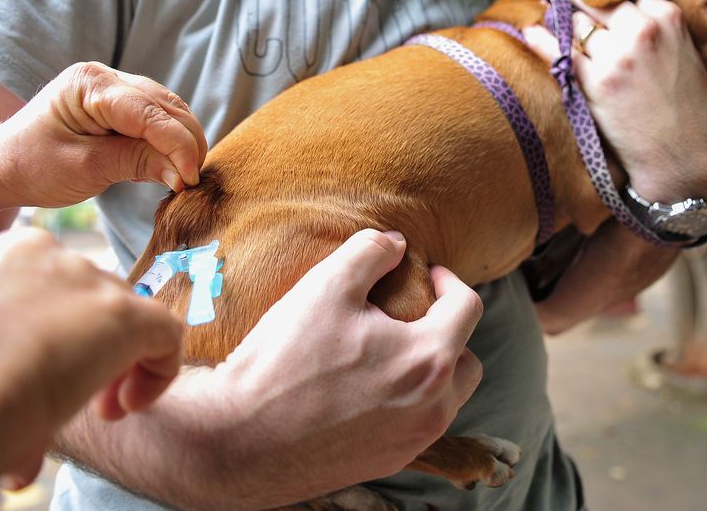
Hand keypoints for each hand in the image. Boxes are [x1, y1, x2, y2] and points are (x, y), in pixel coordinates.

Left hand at [0, 61, 207, 210]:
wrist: (1, 165)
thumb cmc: (32, 166)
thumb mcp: (85, 169)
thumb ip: (136, 163)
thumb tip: (184, 174)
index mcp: (90, 84)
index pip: (149, 112)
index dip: (177, 144)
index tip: (191, 178)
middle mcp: (105, 76)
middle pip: (165, 105)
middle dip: (186, 142)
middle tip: (193, 181)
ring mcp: (112, 86)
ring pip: (167, 109)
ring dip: (182, 140)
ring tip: (186, 175)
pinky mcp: (117, 103)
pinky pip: (156, 117)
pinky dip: (169, 140)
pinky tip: (170, 164)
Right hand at [0, 228, 182, 510]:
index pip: (32, 284)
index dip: (41, 333)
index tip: (27, 376)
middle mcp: (35, 254)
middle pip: (81, 297)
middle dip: (80, 349)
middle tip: (64, 401)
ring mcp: (81, 278)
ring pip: (121, 315)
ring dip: (114, 365)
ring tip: (97, 411)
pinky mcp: (121, 313)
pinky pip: (165, 335)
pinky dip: (157, 372)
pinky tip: (124, 408)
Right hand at [211, 229, 484, 497]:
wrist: (239, 439)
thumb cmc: (284, 360)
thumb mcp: (326, 285)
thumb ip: (370, 252)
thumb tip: (396, 243)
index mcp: (428, 359)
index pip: (467, 308)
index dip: (448, 281)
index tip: (425, 274)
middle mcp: (433, 408)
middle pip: (467, 360)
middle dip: (447, 332)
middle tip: (411, 315)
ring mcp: (412, 442)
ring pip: (445, 398)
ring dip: (429, 370)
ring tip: (388, 351)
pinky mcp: (387, 464)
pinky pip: (415, 426)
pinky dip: (405, 402)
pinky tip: (365, 388)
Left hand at [524, 0, 706, 200]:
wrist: (687, 155)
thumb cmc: (688, 108)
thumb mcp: (683, 54)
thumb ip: (656, 30)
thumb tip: (617, 11)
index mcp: (668, 18)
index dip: (610, 0)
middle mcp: (641, 31)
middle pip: (598, 4)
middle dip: (580, 1)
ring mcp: (616, 56)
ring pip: (578, 26)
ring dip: (564, 22)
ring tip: (550, 14)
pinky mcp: (596, 83)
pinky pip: (560, 53)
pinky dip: (542, 41)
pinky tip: (532, 31)